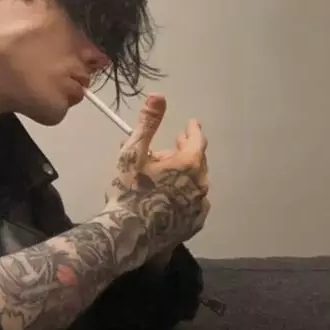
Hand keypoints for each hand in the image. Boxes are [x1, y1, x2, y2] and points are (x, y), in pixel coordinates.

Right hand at [107, 94, 209, 256]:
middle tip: (167, 151)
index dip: (192, 130)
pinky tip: (168, 199)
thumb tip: (158, 95)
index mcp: (189, 163)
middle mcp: (201, 184)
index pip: (197, 140)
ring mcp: (199, 206)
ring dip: (183, 176)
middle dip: (183, 153)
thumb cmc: (130, 190)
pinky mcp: (194, 224)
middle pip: (196, 161)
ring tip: (163, 177)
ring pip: (195, 183)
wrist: (128, 234)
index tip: (189, 125)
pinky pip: (192, 203)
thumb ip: (148, 123)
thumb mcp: (133, 153)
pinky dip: (183, 196)